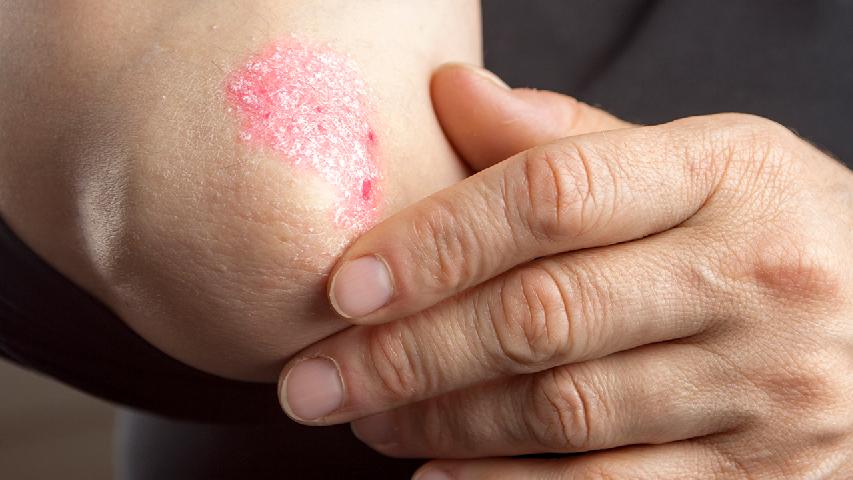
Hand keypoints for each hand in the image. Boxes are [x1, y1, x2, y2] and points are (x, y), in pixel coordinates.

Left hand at [278, 64, 852, 478]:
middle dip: (408, 353)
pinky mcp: (767, 475)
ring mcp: (767, 388)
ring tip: (362, 416)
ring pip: (564, 413)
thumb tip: (451, 93)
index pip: (552, 195)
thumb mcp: (690, 160)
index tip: (343, 284)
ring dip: (442, 421)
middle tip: (315, 375)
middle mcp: (753, 276)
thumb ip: (569, 143)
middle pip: (541, 317)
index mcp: (726, 173)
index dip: (434, 241)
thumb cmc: (763, 224)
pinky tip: (436, 476)